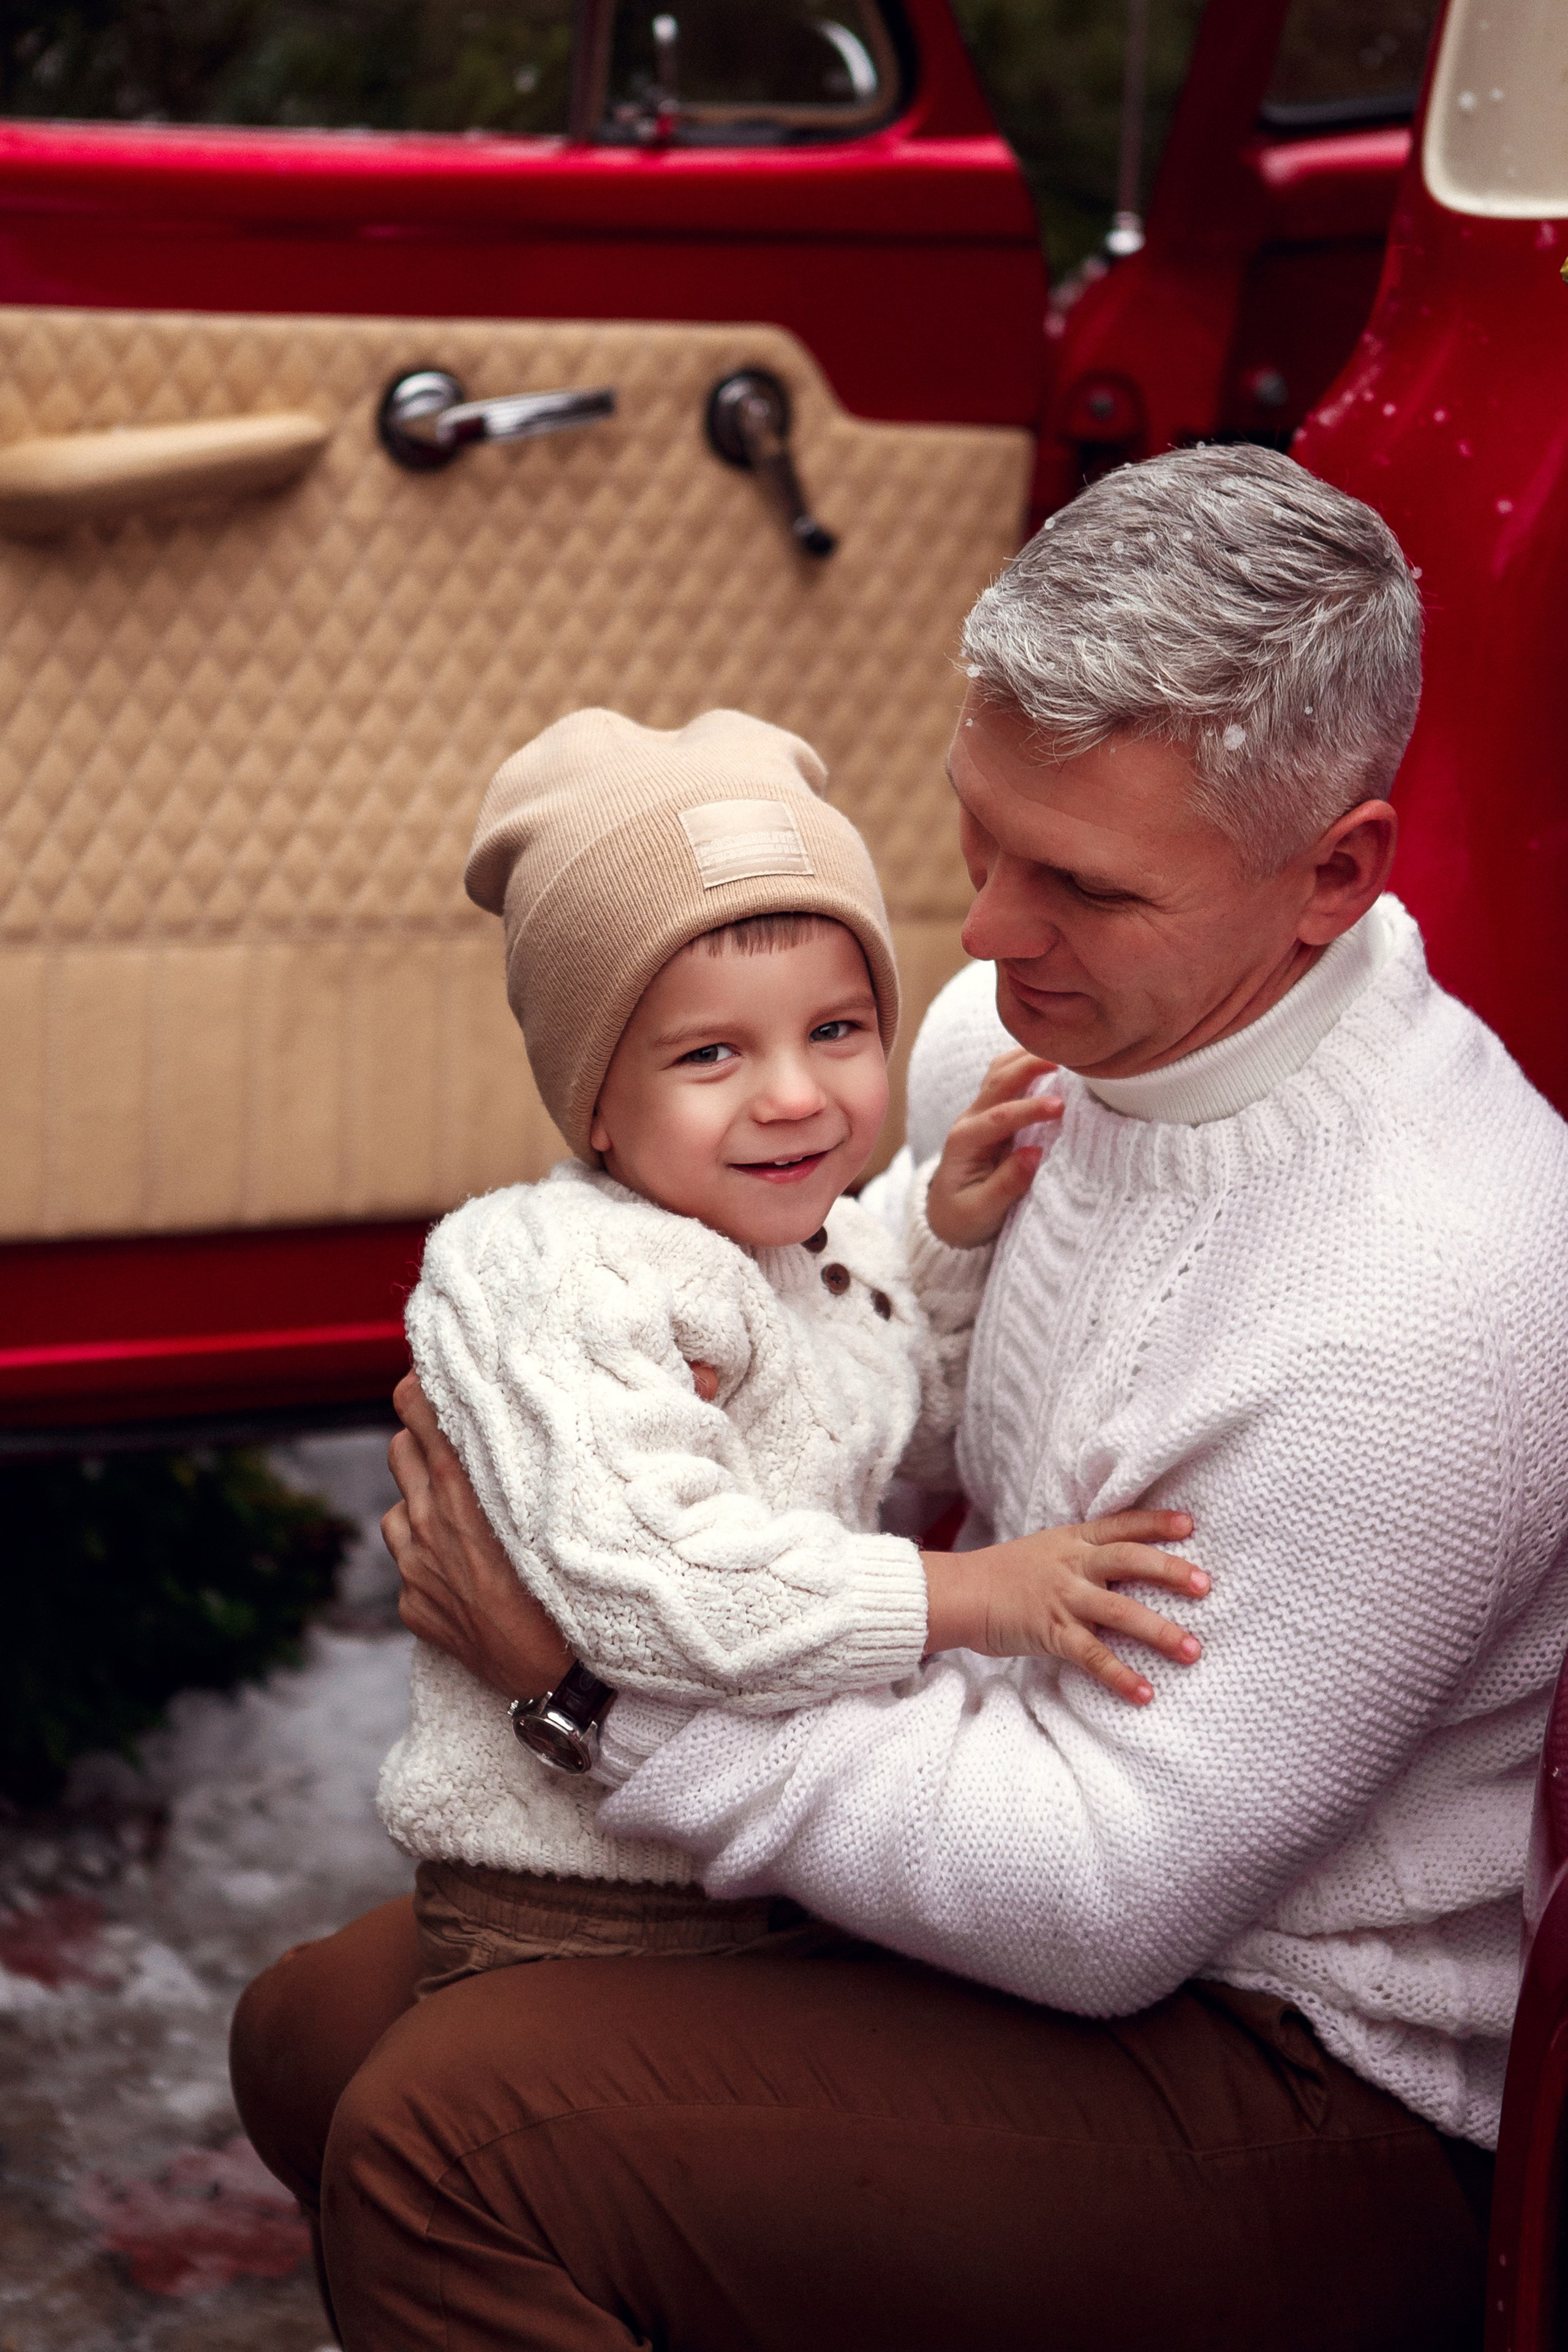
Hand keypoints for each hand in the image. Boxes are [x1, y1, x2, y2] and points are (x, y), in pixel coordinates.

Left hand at [382, 1373, 571, 1699]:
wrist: (559, 1680)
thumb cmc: (577, 1587)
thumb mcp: (556, 1511)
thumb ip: (531, 1460)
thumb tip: (546, 1410)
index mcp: (463, 1490)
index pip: (417, 1412)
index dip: (419, 1388)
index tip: (434, 1376)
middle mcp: (429, 1523)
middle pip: (399, 1449)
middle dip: (421, 1439)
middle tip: (456, 1440)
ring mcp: (415, 1568)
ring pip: (397, 1506)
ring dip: (420, 1500)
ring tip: (462, 1514)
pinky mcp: (412, 1606)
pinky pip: (407, 1564)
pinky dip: (428, 1558)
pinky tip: (465, 1571)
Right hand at [922, 1510, 1206, 1705]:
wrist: (961, 1592)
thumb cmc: (1005, 1574)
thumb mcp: (1047, 1550)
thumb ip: (1084, 1554)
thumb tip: (1125, 1565)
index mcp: (1073, 1540)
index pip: (1121, 1525)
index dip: (1156, 1523)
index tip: (1190, 1525)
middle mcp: (1073, 1565)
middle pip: (1129, 1561)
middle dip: (1170, 1572)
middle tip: (1206, 1586)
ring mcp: (1063, 1598)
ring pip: (1120, 1611)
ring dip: (1159, 1631)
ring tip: (1193, 1650)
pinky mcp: (1051, 1632)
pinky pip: (1092, 1656)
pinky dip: (1119, 1675)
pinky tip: (1144, 1693)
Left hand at [925, 1049, 1060, 1248]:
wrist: (948, 1214)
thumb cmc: (964, 1216)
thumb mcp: (981, 1211)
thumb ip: (1006, 1185)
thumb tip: (1036, 1154)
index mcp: (964, 1143)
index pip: (998, 1117)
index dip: (1029, 1109)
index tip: (1060, 1107)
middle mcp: (969, 1120)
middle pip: (998, 1080)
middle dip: (1031, 1066)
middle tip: (1068, 1062)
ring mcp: (980, 1112)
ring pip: (1001, 1071)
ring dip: (1029, 1057)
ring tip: (1064, 1050)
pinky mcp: (994, 1112)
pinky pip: (1009, 1078)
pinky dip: (1029, 1063)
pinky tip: (1053, 1058)